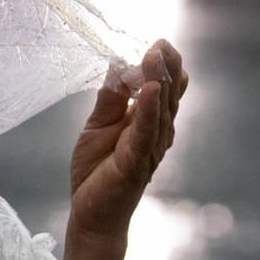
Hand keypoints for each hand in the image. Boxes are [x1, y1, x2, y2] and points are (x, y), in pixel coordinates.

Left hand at [68, 40, 187, 240]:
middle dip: (166, 68)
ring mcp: (149, 150)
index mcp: (148, 123)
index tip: (159, 43)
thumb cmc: (97, 173)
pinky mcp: (136, 164)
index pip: (163, 89)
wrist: (91, 216)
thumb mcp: (98, 126)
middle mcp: (156, 135)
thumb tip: (117, 65)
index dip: (163, 66)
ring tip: (155, 56)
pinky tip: (149, 91)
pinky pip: (145, 134)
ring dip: (158, 81)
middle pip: (168, 96)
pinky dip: (147, 111)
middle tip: (161, 43)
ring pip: (160, 111)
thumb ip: (110, 99)